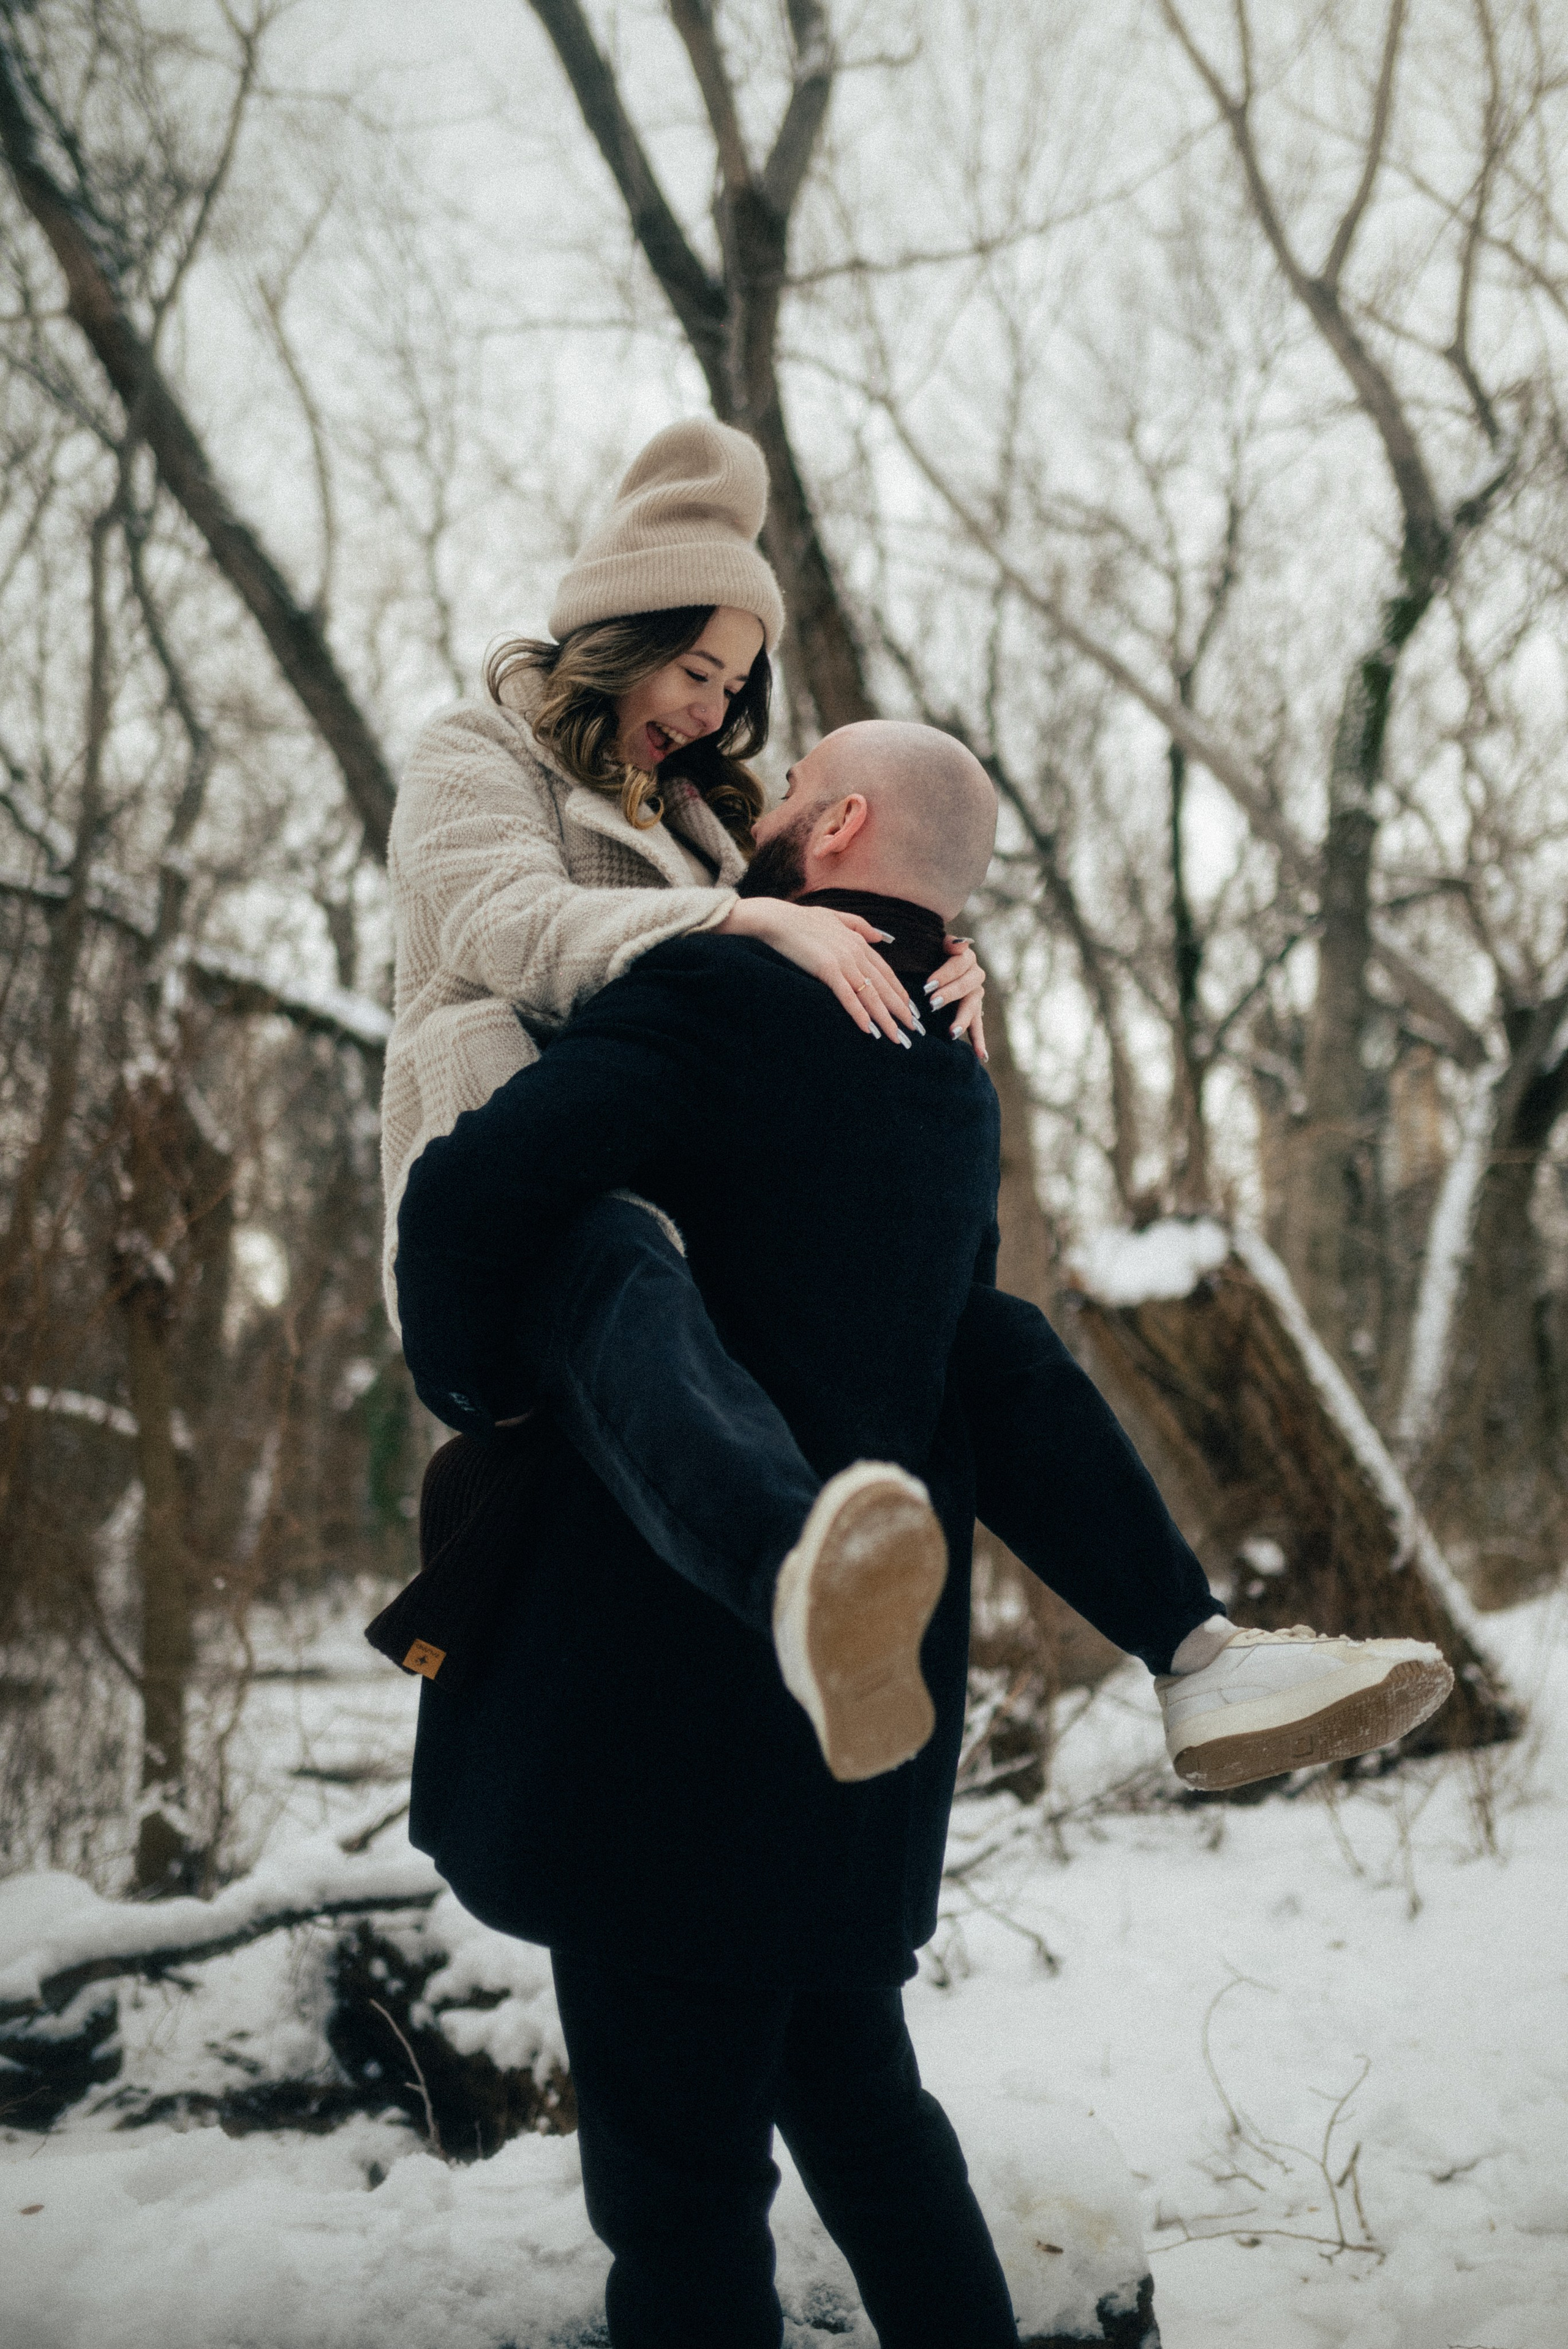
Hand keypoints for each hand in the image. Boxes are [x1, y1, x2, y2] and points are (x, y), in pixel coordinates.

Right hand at [716, 900, 923, 1043]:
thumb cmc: (804, 919)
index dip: (899, 991)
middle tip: (912, 1029)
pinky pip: (847, 996)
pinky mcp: (827, 969)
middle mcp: (856, 952)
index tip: (910, 1008)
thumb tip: (879, 937)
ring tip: (896, 1036)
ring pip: (870, 995)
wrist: (779, 919)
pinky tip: (868, 1028)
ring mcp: (843, 961)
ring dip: (884, 1018)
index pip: (886, 972)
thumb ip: (860, 926)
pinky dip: (858, 1013)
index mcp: (859, 942)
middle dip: (899, 1009)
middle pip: (883, 987)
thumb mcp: (837, 917)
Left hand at [926, 939, 987, 1060]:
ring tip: (953, 1032)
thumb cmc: (930, 953)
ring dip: (963, 1020)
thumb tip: (959, 944)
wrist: (932, 963)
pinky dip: (979, 1041)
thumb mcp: (935, 944)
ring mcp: (976, 995)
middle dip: (950, 995)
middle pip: (967, 986)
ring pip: (972, 1007)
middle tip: (933, 1004)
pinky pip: (978, 1027)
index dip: (944, 974)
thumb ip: (947, 943)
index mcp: (966, 957)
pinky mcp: (974, 1011)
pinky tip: (982, 1056)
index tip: (928, 985)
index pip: (959, 964)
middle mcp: (975, 975)